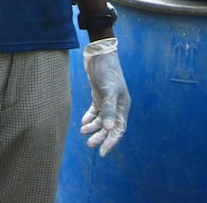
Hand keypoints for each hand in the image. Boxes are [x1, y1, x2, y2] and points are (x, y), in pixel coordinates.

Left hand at [81, 37, 130, 156]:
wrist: (99, 54)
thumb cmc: (106, 71)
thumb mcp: (108, 91)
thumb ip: (109, 110)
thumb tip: (110, 129)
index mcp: (123, 106)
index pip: (118, 129)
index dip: (111, 141)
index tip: (102, 152)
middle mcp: (116, 105)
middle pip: (109, 127)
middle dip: (100, 136)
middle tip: (89, 144)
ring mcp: (107, 100)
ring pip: (101, 120)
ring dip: (93, 127)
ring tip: (83, 131)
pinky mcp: (98, 95)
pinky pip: (95, 111)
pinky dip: (90, 117)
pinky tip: (83, 122)